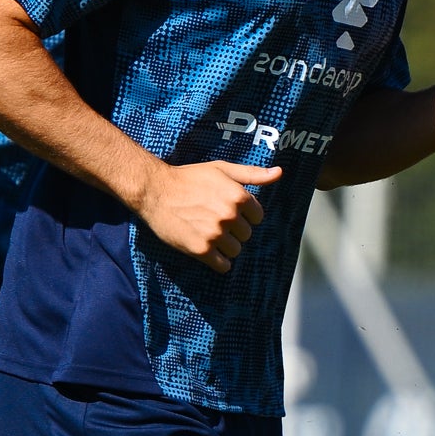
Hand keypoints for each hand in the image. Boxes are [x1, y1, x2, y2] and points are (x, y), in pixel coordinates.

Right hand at [136, 159, 278, 269]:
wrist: (155, 191)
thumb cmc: (189, 177)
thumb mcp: (221, 169)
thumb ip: (252, 174)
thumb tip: (279, 173)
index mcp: (238, 196)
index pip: (258, 217)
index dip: (244, 215)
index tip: (228, 211)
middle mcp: (229, 215)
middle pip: (246, 235)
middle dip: (234, 230)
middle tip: (213, 221)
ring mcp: (215, 234)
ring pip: (235, 251)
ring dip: (225, 246)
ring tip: (208, 234)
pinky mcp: (201, 250)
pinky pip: (223, 265)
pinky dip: (218, 262)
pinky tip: (208, 250)